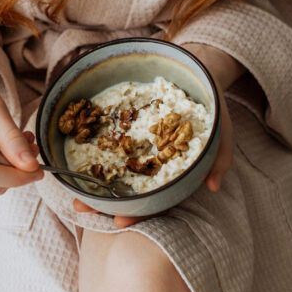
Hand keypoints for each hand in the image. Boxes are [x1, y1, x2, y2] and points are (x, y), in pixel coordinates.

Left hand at [74, 43, 243, 226]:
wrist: (197, 71)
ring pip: (111, 169)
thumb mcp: (221, 128)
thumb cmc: (210, 105)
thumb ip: (219, 157)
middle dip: (102, 201)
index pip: (154, 198)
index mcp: (171, 169)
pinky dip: (90, 147)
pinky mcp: (125, 124)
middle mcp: (151, 162)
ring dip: (90, 181)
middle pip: (125, 189)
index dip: (137, 211)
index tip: (119, 220)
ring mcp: (137, 145)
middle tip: (80, 206)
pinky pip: (106, 139)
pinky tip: (72, 152)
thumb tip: (213, 187)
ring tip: (70, 190)